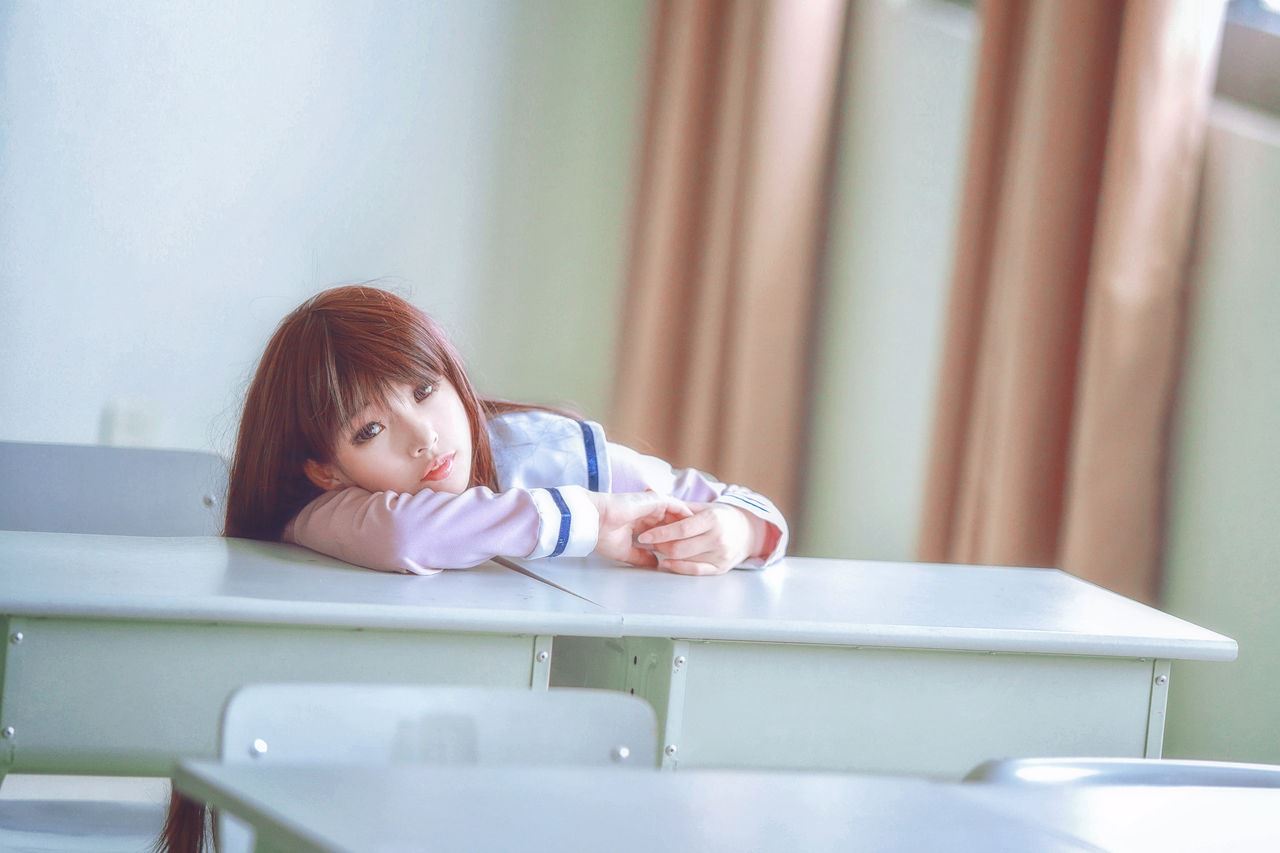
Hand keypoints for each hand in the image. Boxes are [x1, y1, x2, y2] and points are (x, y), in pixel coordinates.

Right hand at [587, 492, 692, 567]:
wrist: (595, 522)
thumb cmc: (603, 536)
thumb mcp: (625, 551)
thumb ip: (641, 557)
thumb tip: (655, 564)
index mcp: (639, 524)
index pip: (662, 533)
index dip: (673, 543)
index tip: (685, 555)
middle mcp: (647, 513)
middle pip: (673, 523)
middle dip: (686, 535)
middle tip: (701, 547)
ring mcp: (652, 505)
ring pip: (678, 515)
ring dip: (689, 526)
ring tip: (702, 537)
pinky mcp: (656, 499)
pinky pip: (678, 506)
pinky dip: (687, 516)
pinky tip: (696, 526)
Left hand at [636, 503, 765, 574]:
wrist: (748, 532)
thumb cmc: (719, 516)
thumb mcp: (702, 506)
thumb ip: (677, 504)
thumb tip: (649, 491)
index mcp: (713, 519)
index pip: (682, 529)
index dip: (661, 533)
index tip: (644, 535)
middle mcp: (718, 538)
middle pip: (681, 548)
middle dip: (660, 546)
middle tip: (649, 542)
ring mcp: (721, 555)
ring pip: (686, 560)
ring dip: (666, 555)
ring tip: (656, 548)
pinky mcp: (721, 568)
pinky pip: (695, 571)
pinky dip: (678, 568)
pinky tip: (666, 562)